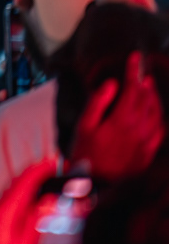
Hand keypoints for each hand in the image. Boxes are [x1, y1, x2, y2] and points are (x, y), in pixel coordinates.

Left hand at [0, 160, 55, 243]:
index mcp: (2, 212)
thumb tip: (50, 200)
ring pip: (10, 203)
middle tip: (59, 186)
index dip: (42, 169)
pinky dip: (18, 213)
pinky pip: (3, 214)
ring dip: (28, 201)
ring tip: (48, 208)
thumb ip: (36, 225)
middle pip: (17, 190)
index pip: (24, 181)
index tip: (57, 161)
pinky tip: (27, 225)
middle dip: (38, 184)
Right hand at [70, 49, 165, 183]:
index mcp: (122, 120)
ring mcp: (146, 143)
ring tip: (148, 87)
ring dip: (154, 98)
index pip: (133, 89)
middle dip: (144, 83)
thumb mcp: (84, 125)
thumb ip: (98, 102)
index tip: (134, 57)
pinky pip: (159, 131)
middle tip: (140, 72)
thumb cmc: (85, 153)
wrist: (93, 186)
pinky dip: (159, 118)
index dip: (134, 71)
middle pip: (147, 100)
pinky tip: (156, 114)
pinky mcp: (148, 154)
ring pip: (156, 114)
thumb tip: (112, 84)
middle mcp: (138, 130)